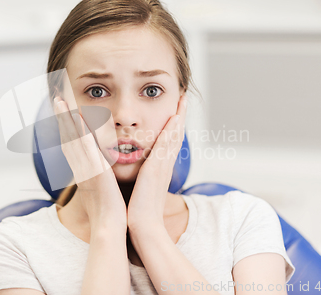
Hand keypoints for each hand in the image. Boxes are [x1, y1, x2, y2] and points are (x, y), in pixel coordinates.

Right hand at [53, 96, 126, 231]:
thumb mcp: (102, 193)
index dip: (66, 129)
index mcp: (83, 173)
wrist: (109, 228)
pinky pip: (85, 147)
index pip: (72, 147)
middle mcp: (80, 169)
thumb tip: (103, 175)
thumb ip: (100, 180)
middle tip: (56, 99)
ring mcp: (85, 169)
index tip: (64, 113)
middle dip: (61, 119)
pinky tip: (76, 117)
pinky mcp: (93, 170)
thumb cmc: (109, 214)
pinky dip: (79, 131)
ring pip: (72, 139)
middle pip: (67, 138)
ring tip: (59, 101)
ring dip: (65, 119)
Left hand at [127, 93, 186, 231]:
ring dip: (179, 116)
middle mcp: (165, 164)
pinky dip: (172, 130)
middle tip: (184, 96)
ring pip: (174, 135)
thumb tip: (136, 173)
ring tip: (182, 98)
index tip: (175, 110)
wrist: (142, 226)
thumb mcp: (141, 188)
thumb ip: (141, 178)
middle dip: (180, 114)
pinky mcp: (159, 169)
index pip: (168, 141)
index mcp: (160, 168)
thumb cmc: (139, 211)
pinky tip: (174, 117)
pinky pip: (167, 144)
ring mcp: (164, 166)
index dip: (173, 125)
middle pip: (176, 134)